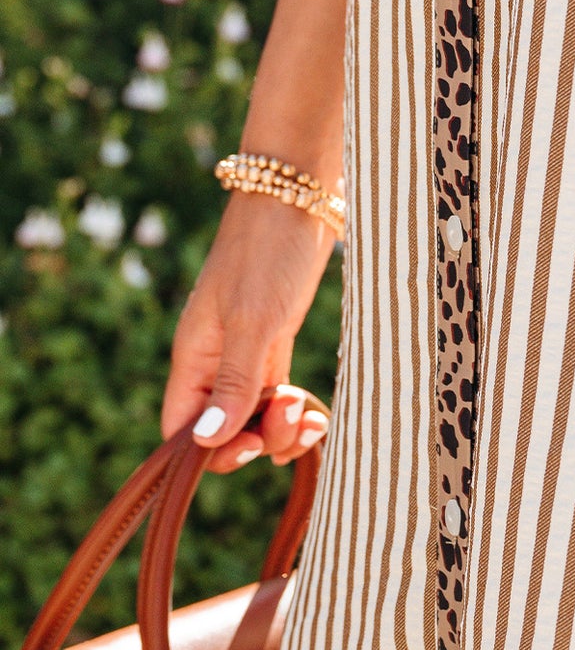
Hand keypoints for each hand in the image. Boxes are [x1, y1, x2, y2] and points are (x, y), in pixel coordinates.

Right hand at [162, 195, 335, 469]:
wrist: (297, 198)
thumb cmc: (268, 252)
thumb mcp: (254, 320)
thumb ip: (235, 383)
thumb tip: (207, 441)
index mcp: (193, 356)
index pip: (181, 428)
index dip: (211, 451)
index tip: (252, 445)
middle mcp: (214, 361)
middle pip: (223, 430)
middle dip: (258, 439)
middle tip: (294, 416)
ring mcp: (246, 352)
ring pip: (255, 417)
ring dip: (283, 429)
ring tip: (312, 413)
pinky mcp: (275, 342)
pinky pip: (277, 397)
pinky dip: (296, 413)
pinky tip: (318, 416)